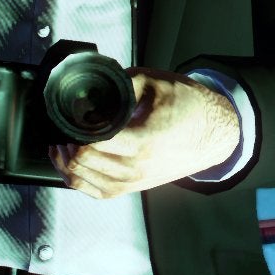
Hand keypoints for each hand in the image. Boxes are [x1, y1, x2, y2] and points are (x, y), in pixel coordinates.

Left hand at [53, 68, 239, 198]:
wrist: (214, 132)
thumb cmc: (190, 107)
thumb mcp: (155, 82)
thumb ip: (120, 83)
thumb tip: (91, 87)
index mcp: (144, 142)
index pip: (92, 144)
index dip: (73, 130)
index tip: (67, 117)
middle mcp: (137, 168)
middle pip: (83, 163)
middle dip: (66, 144)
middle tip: (61, 128)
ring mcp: (135, 182)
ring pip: (84, 181)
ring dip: (66, 163)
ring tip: (60, 144)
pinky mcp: (134, 188)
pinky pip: (96, 191)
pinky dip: (78, 180)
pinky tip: (69, 166)